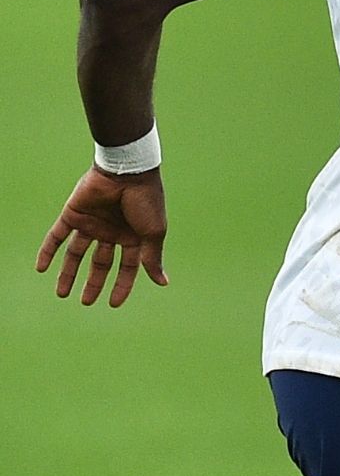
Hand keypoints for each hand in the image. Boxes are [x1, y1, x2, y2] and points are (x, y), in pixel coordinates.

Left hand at [37, 166, 169, 306]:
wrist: (127, 171)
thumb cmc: (146, 201)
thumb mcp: (153, 233)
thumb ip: (152, 258)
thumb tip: (163, 282)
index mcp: (133, 236)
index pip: (126, 266)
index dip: (121, 285)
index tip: (113, 304)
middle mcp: (111, 231)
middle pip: (99, 262)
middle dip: (93, 283)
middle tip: (85, 302)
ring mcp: (91, 223)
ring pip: (76, 253)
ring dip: (68, 273)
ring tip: (61, 293)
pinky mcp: (73, 214)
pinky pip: (57, 236)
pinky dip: (47, 252)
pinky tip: (41, 268)